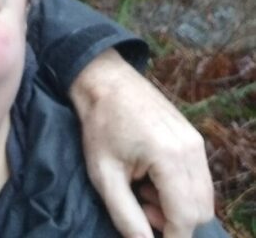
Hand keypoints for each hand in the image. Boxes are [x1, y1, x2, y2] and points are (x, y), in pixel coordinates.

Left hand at [70, 49, 214, 237]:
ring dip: (177, 206)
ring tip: (142, 190)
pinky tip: (151, 177)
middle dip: (174, 221)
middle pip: (200, 210)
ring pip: (202, 196)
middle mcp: (191, 149)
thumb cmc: (100, 124)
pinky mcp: (193, 137)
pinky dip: (180, 189)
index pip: (186, 216)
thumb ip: (126, 215)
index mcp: (169, 156)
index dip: (170, 235)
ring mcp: (195, 141)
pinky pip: (198, 178)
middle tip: (140, 206)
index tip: (147, 233)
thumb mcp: (104, 174)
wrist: (105, 80)